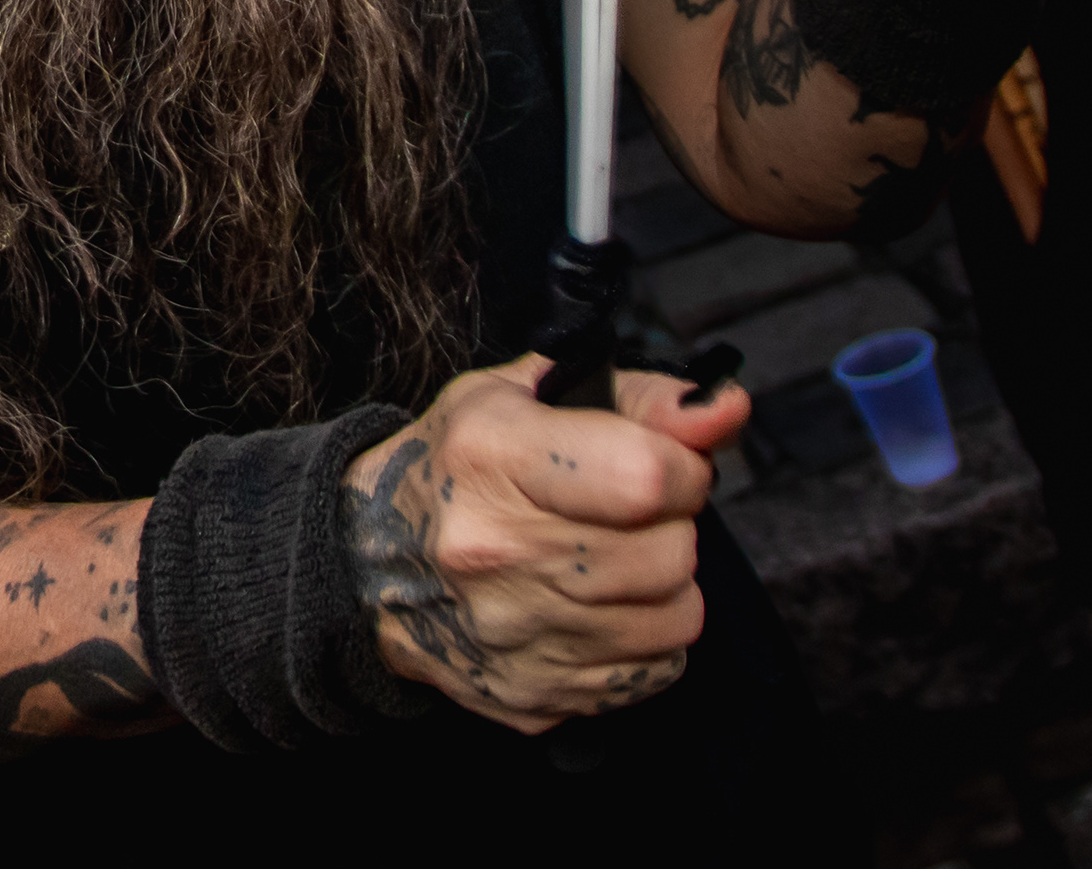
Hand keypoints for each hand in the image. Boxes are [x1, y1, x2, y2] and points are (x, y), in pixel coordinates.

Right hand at [342, 356, 746, 731]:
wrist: (368, 565)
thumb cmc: (457, 467)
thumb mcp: (527, 397)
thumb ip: (641, 399)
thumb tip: (724, 408)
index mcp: (494, 458)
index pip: (646, 476)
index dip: (683, 466)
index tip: (666, 464)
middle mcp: (498, 553)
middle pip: (669, 551)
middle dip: (671, 524)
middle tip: (627, 512)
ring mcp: (516, 635)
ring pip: (675, 615)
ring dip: (664, 583)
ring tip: (614, 557)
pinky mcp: (536, 695)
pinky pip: (655, 670)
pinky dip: (645, 637)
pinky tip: (602, 607)